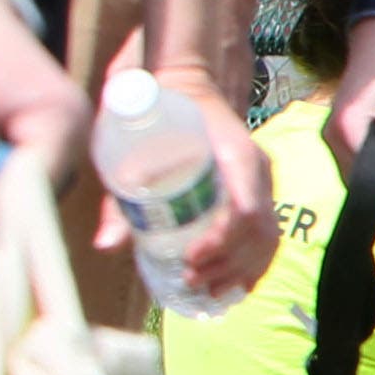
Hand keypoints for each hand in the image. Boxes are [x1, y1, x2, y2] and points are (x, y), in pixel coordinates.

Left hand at [139, 69, 273, 306]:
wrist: (186, 83)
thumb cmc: (153, 113)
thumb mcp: (130, 147)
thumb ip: (120, 197)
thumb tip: (107, 246)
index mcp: (234, 155)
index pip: (245, 208)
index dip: (222, 241)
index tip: (191, 259)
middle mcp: (255, 170)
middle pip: (259, 230)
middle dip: (229, 263)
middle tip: (192, 281)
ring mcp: (260, 182)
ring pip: (268, 235)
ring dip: (242, 269)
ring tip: (208, 290)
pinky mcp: (255, 191)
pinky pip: (267, 232)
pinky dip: (255, 262)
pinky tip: (235, 283)